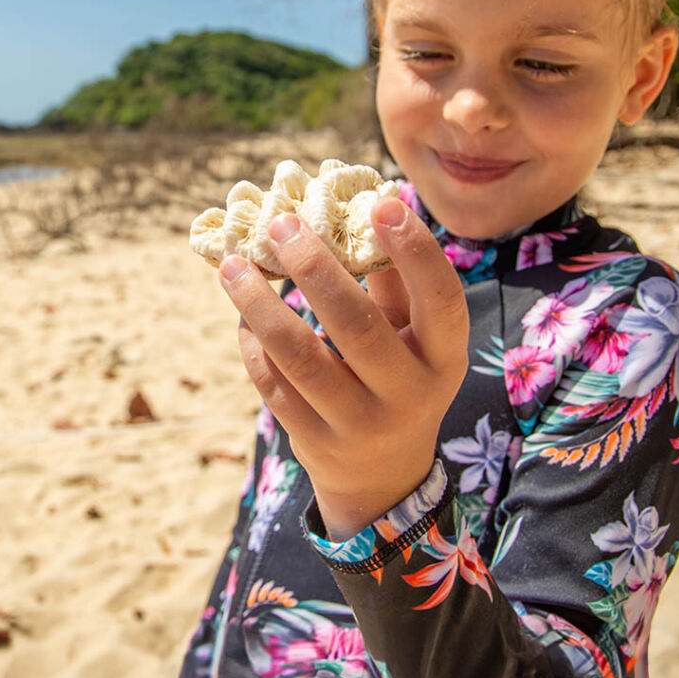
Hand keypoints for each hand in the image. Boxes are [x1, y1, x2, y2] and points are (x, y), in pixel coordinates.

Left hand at [218, 196, 468, 539]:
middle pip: (359, 326)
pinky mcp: (315, 442)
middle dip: (315, 268)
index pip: (442, 299)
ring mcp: (360, 424)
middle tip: (280, 225)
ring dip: (261, 306)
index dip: (416, 250)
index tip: (382, 203)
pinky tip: (243, 315)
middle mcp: (408, 393)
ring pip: (301, 358)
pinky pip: (274, 386)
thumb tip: (370, 202)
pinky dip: (253, 345)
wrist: (383, 475)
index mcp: (443, 357)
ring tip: (235, 265)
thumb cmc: (400, 377)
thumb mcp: (414, 337)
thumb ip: (394, 281)